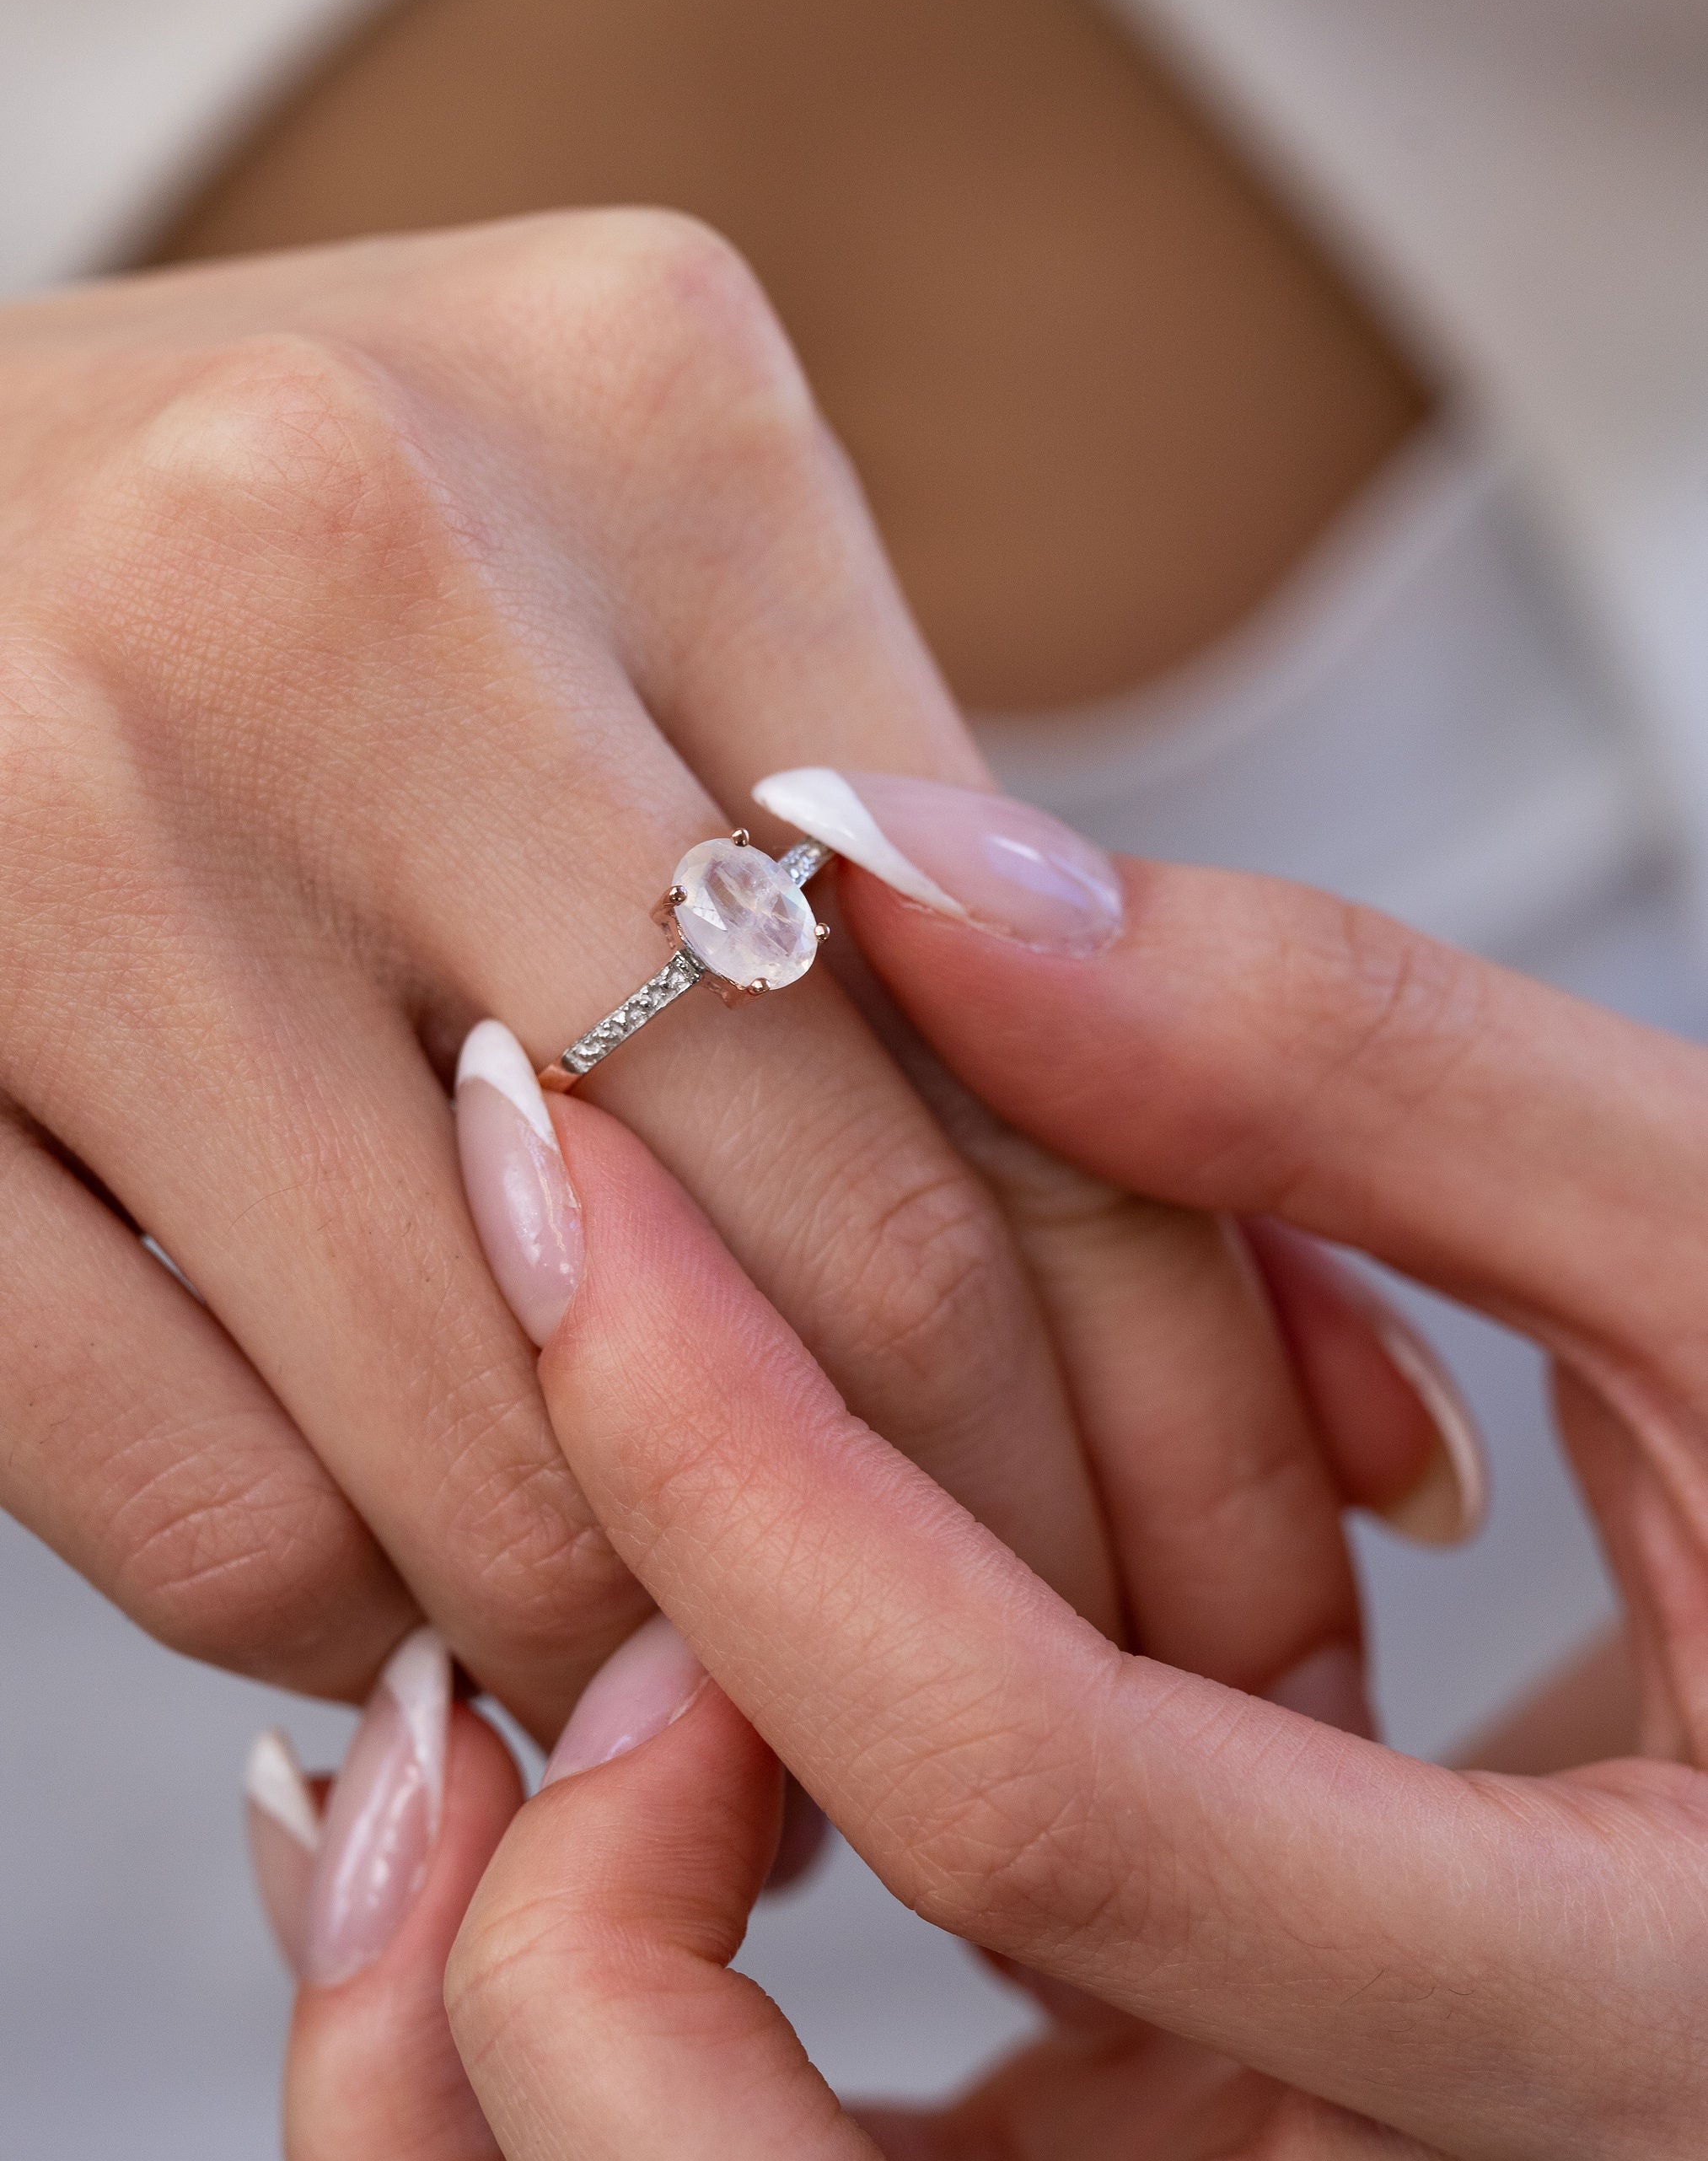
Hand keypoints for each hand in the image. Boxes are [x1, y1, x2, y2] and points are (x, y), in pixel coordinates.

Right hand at [0, 226, 1408, 1733]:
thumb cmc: (296, 597)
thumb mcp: (647, 640)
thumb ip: (968, 975)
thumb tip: (1348, 1416)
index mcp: (642, 411)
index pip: (1033, 1041)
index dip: (1180, 1407)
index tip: (1244, 1615)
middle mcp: (350, 560)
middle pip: (826, 1263)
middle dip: (978, 1584)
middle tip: (1029, 1749)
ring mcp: (64, 801)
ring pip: (515, 1448)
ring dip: (650, 1644)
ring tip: (706, 1680)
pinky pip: (216, 1515)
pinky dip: (367, 1627)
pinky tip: (421, 1588)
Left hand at [282, 803, 1705, 2160]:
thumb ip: (1338, 1063)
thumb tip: (885, 883)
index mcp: (1653, 2009)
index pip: (1048, 1813)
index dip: (735, 1470)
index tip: (556, 1190)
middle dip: (552, 1992)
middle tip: (513, 1638)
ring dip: (481, 2109)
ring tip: (457, 1725)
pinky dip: (559, 2079)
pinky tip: (550, 1772)